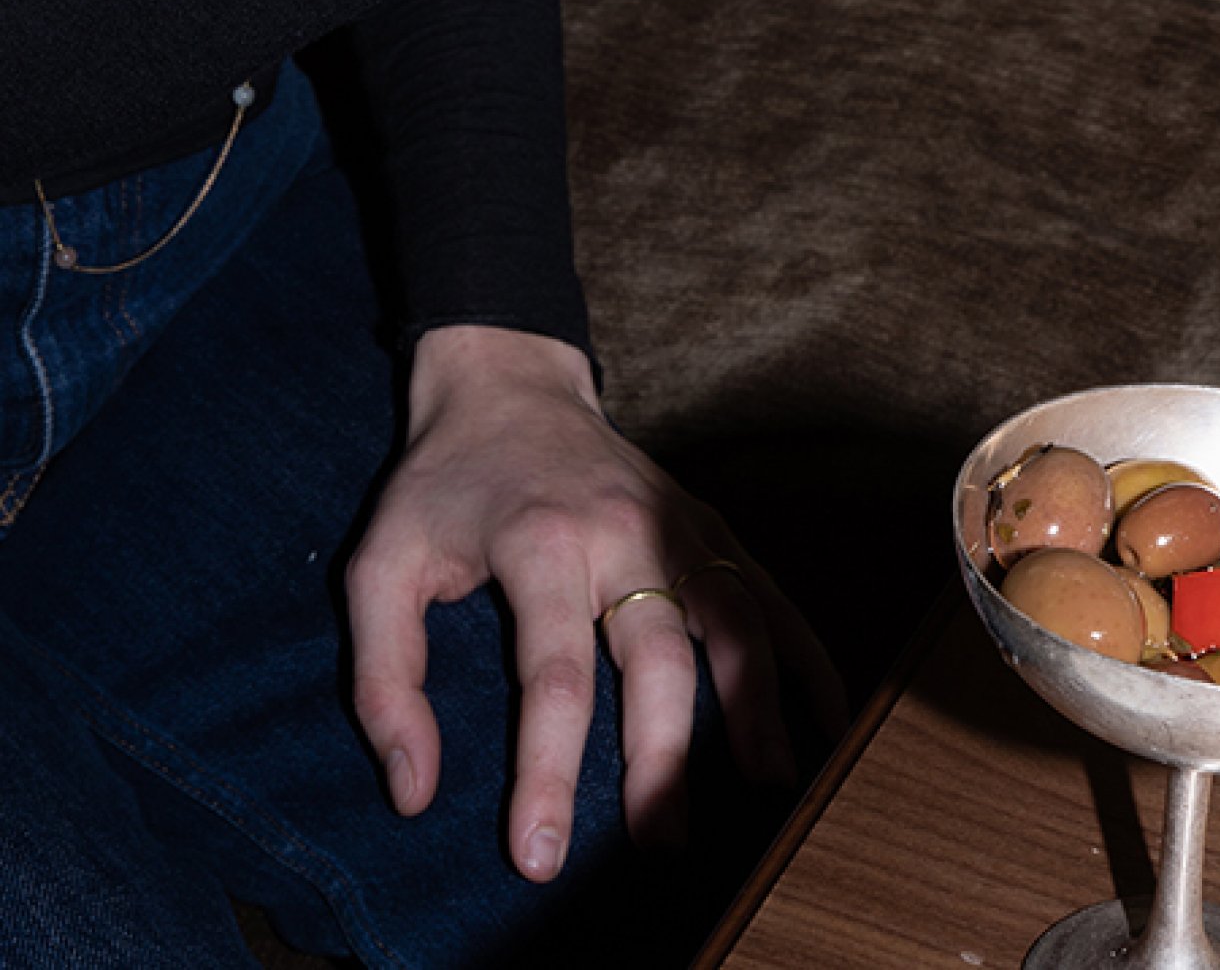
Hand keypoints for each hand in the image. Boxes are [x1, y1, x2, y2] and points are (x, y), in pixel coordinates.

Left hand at [343, 325, 845, 880]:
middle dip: (664, 756)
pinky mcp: (706, 520)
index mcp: (537, 542)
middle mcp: (620, 530)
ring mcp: (674, 521)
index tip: (539, 852)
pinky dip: (805, 651)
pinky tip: (825, 715)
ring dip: (756, 704)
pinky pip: (768, 589)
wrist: (507, 382)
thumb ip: (384, 679)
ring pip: (734, 616)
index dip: (548, 771)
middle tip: (661, 842)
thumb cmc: (441, 486)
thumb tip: (415, 792)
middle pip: (657, 654)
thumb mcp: (379, 566)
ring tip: (768, 787)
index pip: (553, 674)